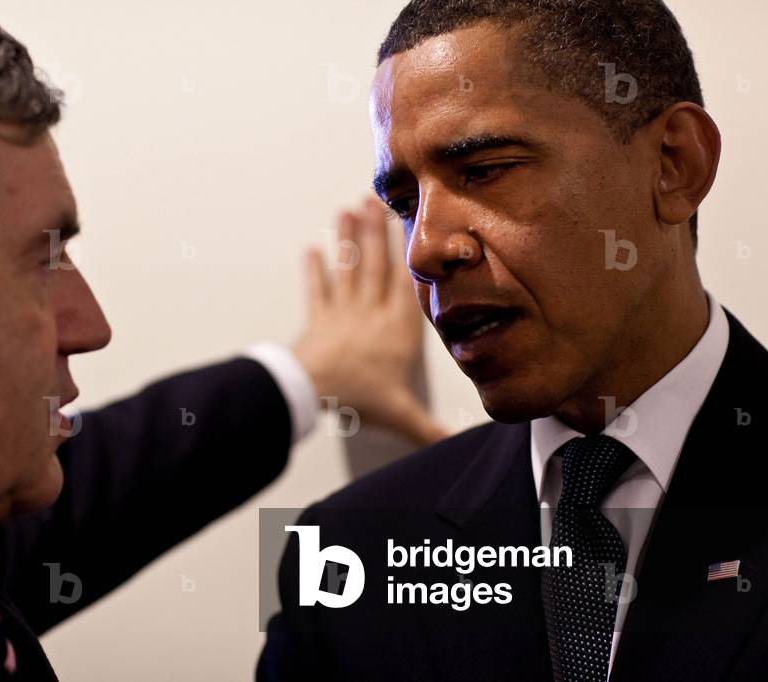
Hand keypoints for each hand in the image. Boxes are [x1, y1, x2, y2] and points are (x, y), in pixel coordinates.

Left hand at [291, 197, 447, 446]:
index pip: (405, 282)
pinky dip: (314, 272)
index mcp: (397, 328)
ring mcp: (342, 313)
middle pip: (375, 265)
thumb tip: (456, 442)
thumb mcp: (400, 413)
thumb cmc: (358, 396)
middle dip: (375, 231)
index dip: (406, 250)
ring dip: (347, 239)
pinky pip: (317, 291)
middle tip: (375, 197)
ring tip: (347, 209)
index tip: (408, 220)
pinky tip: (312, 250)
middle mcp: (371, 312)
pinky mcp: (318, 320)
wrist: (311, 390)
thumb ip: (429, 426)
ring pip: (348, 269)